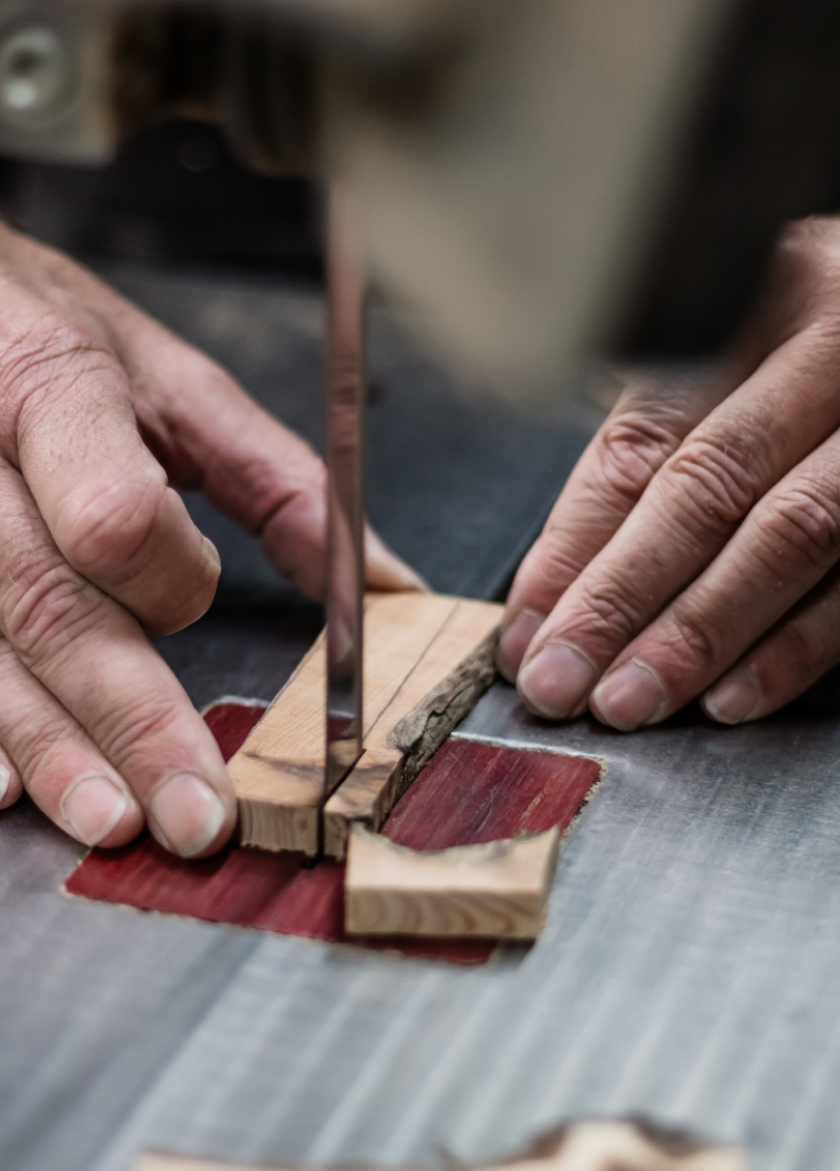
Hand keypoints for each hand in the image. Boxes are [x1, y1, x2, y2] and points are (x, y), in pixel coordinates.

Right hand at [0, 40, 420, 855]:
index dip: (168, 580)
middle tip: (193, 818)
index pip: (113, 514)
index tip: (192, 595)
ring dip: (44, 751)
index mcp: (47, 385)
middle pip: (49, 608)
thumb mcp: (164, 372)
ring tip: (109, 823)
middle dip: (132, 726)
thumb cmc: (30, 325)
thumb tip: (380, 581)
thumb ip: (278, 478)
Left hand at [497, 215, 839, 732]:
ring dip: (696, 634)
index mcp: (756, 304)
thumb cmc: (801, 364)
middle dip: (619, 598)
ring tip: (625, 701)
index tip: (524, 627)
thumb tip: (545, 596)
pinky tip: (729, 698)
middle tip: (557, 680)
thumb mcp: (725, 367)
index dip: (574, 542)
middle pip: (707, 487)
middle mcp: (830, 355)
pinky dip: (792, 649)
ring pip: (788, 538)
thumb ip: (644, 458)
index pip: (644, 437)